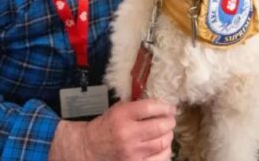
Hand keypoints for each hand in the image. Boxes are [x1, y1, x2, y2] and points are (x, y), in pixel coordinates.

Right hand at [51, 99, 175, 160]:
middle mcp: (127, 134)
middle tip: (170, 120)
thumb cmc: (105, 127)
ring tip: (166, 132)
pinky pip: (160, 158)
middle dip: (170, 122)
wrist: (87, 148)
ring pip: (163, 142)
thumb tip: (162, 103)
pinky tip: (162, 146)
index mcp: (121, 116)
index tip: (170, 108)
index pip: (150, 108)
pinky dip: (165, 151)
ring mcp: (131, 152)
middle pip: (160, 126)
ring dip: (168, 135)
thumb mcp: (117, 110)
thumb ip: (137, 106)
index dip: (165, 107)